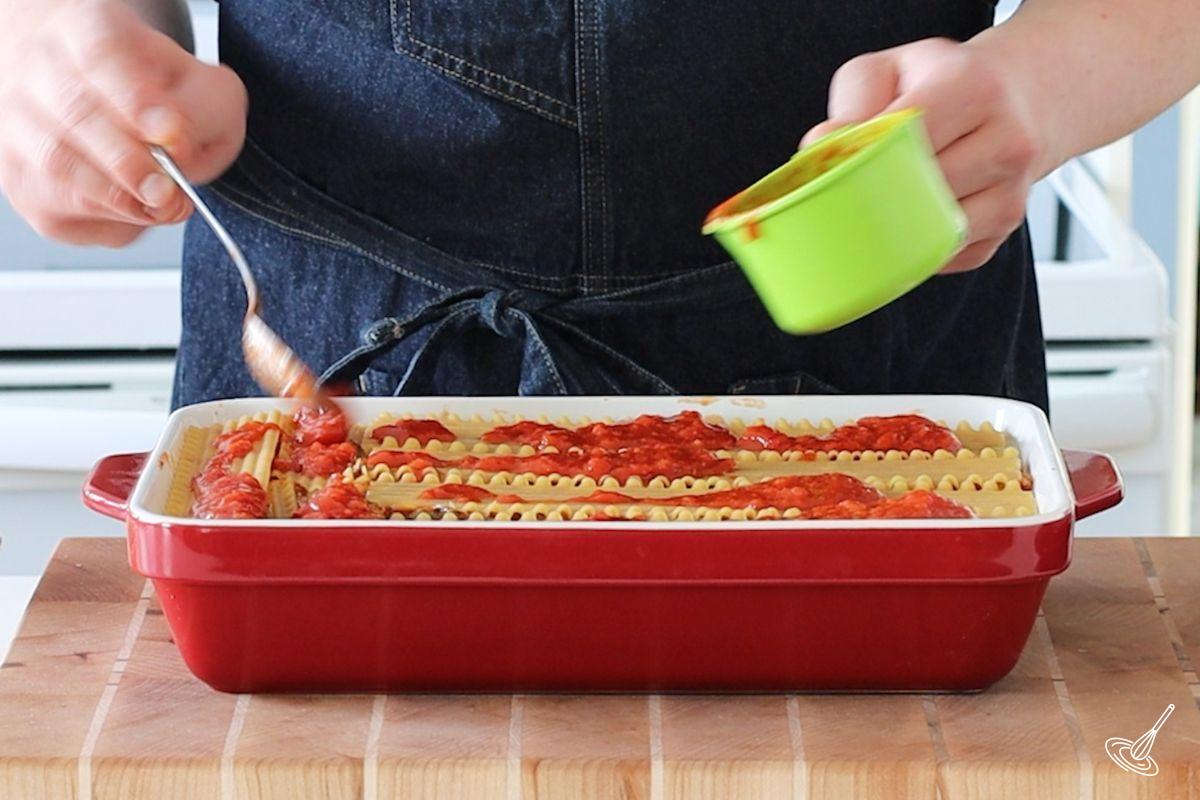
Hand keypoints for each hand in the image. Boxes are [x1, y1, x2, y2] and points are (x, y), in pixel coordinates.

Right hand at [0, 0, 246, 245]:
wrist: (110, 105)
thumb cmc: (160, 95)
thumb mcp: (205, 86)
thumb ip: (205, 112)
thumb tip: (179, 151)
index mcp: (86, 27)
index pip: (100, 54)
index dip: (136, 98)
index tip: (171, 132)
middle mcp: (38, 68)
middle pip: (73, 113)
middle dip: (129, 162)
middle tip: (169, 190)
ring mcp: (18, 120)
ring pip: (55, 163)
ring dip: (116, 196)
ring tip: (162, 205)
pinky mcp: (19, 174)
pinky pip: (51, 204)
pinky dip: (100, 217)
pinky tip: (134, 211)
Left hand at [802, 38, 1046, 272]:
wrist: (1018, 97)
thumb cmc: (939, 83)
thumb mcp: (891, 69)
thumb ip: (854, 100)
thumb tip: (821, 144)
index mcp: (974, 87)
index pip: (910, 134)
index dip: (866, 156)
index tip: (838, 166)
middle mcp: (1007, 139)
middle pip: (918, 189)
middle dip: (873, 195)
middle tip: (845, 192)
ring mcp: (1011, 190)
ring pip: (931, 230)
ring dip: (893, 225)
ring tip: (878, 203)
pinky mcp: (1004, 229)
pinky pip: (944, 253)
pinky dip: (917, 245)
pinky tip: (910, 217)